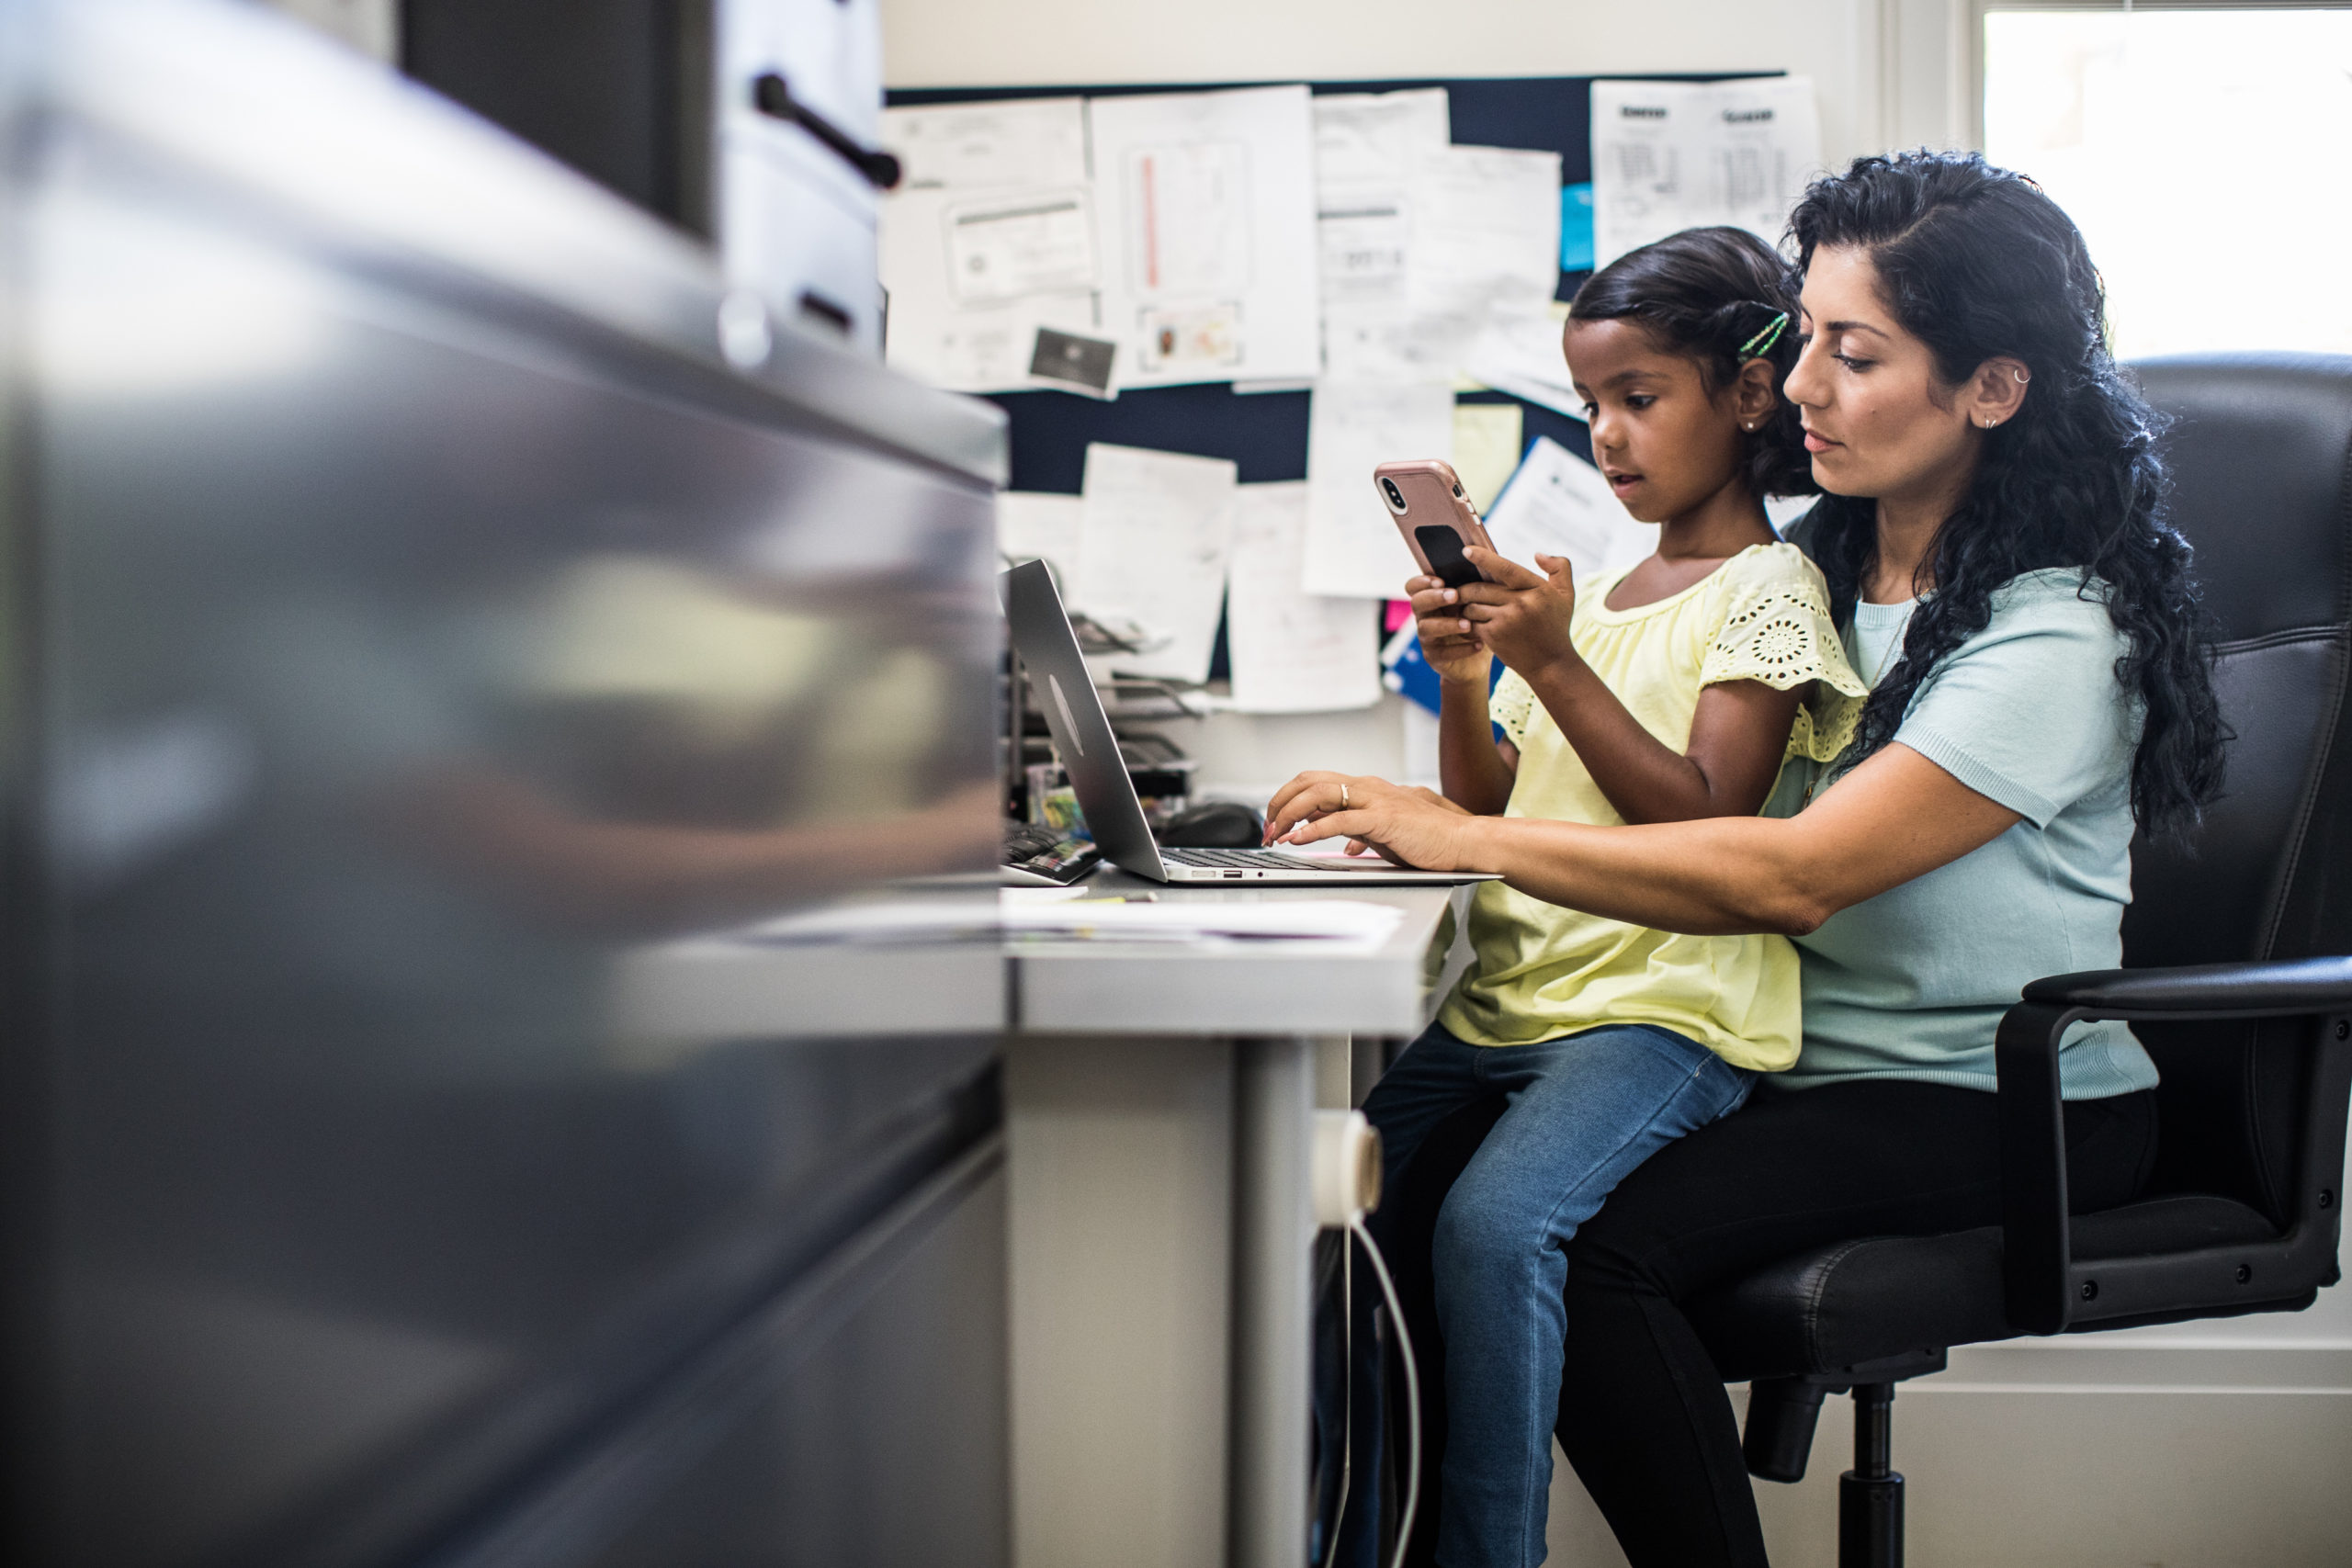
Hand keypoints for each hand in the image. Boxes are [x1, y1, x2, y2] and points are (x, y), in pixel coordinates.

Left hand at [1261, 772, 1481, 869]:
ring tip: (1275, 834)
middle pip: (1309, 782)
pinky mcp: (1384, 818)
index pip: (1315, 781)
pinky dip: (1312, 830)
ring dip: (1289, 814)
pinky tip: (1298, 841)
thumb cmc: (1428, 839)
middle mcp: (1367, 787)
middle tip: (1267, 828)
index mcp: (1366, 789)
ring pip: (1319, 794)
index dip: (1288, 798)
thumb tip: (1343, 843)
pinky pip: (1339, 820)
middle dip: (1280, 803)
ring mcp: (1375, 800)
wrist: (1462, 842)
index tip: (1275, 821)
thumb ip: (1360, 831)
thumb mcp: (1384, 833)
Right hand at [1404, 573, 1492, 683]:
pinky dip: (1461, 648)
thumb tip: (1485, 557)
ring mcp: (1427, 638)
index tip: (1440, 580)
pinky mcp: (1434, 657)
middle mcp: (1425, 617)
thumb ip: (1476, 584)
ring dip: (1447, 624)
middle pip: (1417, 603)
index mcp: (1432, 600)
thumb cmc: (1478, 624)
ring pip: (1426, 628)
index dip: (1422, 582)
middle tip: (1454, 595)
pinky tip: (1479, 645)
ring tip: (1468, 624)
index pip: (1413, 586)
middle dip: (1434, 597)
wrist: (1478, 661)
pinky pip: (1442, 653)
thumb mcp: (1478, 603)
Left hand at [1448, 548, 1580, 677]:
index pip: (1505, 568)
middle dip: (1465, 588)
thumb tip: (1538, 554)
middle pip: (1480, 588)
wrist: (1551, 664)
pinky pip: (1470, 623)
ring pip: (1472, 605)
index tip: (1466, 550)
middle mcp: (1521, 603)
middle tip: (1458, 589)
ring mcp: (1506, 621)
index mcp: (1536, 589)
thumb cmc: (1556, 626)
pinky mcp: (1494, 637)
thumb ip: (1559, 568)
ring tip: (1466, 607)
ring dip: (1465, 606)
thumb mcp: (1566, 595)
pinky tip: (1468, 623)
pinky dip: (1466, 622)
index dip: (1483, 558)